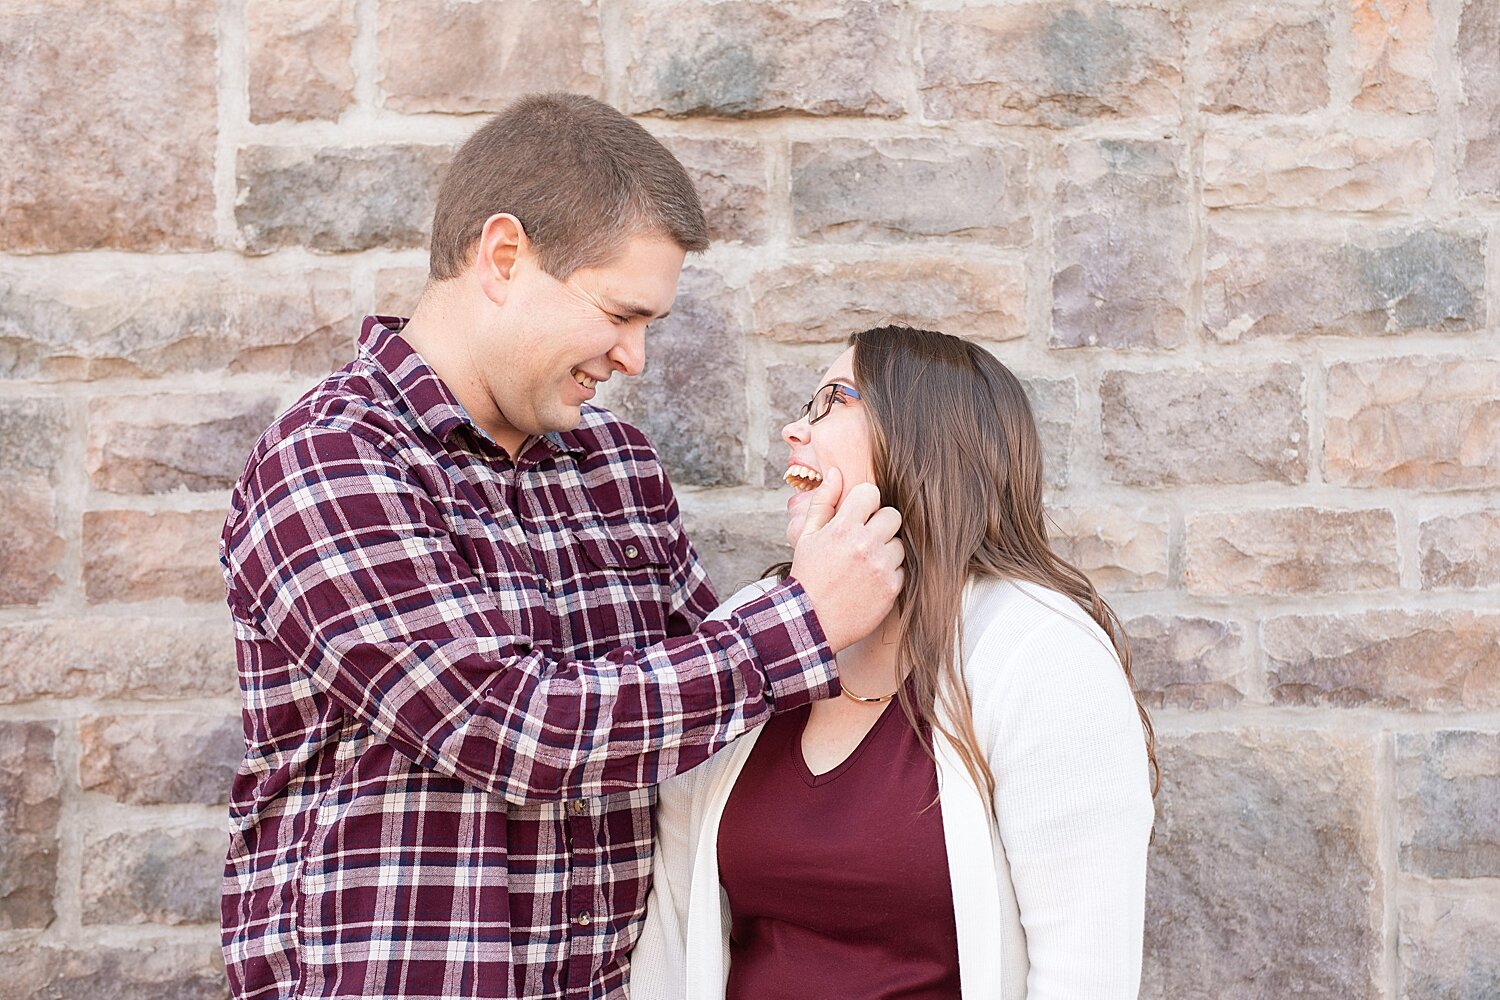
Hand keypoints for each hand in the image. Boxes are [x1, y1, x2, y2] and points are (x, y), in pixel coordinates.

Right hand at [789, 467, 904, 651]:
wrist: (810, 622)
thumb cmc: (808, 576)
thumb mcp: (807, 536)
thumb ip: (824, 502)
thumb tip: (837, 473)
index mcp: (843, 527)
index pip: (871, 493)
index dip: (865, 503)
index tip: (857, 516)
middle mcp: (865, 544)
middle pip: (892, 515)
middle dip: (880, 524)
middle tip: (865, 539)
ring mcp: (880, 566)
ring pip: (899, 543)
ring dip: (886, 550)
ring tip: (866, 563)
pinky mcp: (891, 588)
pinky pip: (902, 568)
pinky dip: (890, 573)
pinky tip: (870, 581)